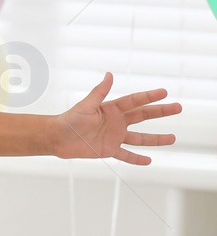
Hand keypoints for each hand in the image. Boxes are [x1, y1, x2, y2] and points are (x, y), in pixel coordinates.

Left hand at [51, 73, 179, 164]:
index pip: (134, 101)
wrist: (58, 137)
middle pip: (143, 116)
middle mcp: (116, 122)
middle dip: (160, 112)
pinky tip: (150, 160)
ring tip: (173, 138)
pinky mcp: (110, 150)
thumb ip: (99, 92)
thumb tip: (110, 74)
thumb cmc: (69, 119)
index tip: (164, 92)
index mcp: (111, 109)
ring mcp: (114, 136)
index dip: (149, 96)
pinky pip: (127, 155)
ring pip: (140, 138)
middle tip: (178, 107)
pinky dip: (137, 159)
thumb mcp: (86, 105)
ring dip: (156, 139)